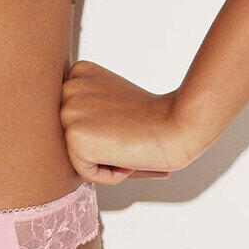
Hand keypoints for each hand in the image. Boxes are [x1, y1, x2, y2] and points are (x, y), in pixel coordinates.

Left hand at [59, 58, 202, 183]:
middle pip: (77, 137)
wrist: (180, 125)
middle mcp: (68, 88)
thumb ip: (91, 108)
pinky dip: (110, 175)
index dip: (107, 129)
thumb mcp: (116, 99)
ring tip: (130, 144)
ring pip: (80, 156)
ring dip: (108, 160)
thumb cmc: (155, 118)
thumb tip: (71, 131)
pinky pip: (86, 172)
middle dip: (105, 145)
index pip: (78, 120)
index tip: (128, 122)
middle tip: (131, 135)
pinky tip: (127, 157)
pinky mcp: (74, 137)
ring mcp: (68, 111)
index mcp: (79, 73)